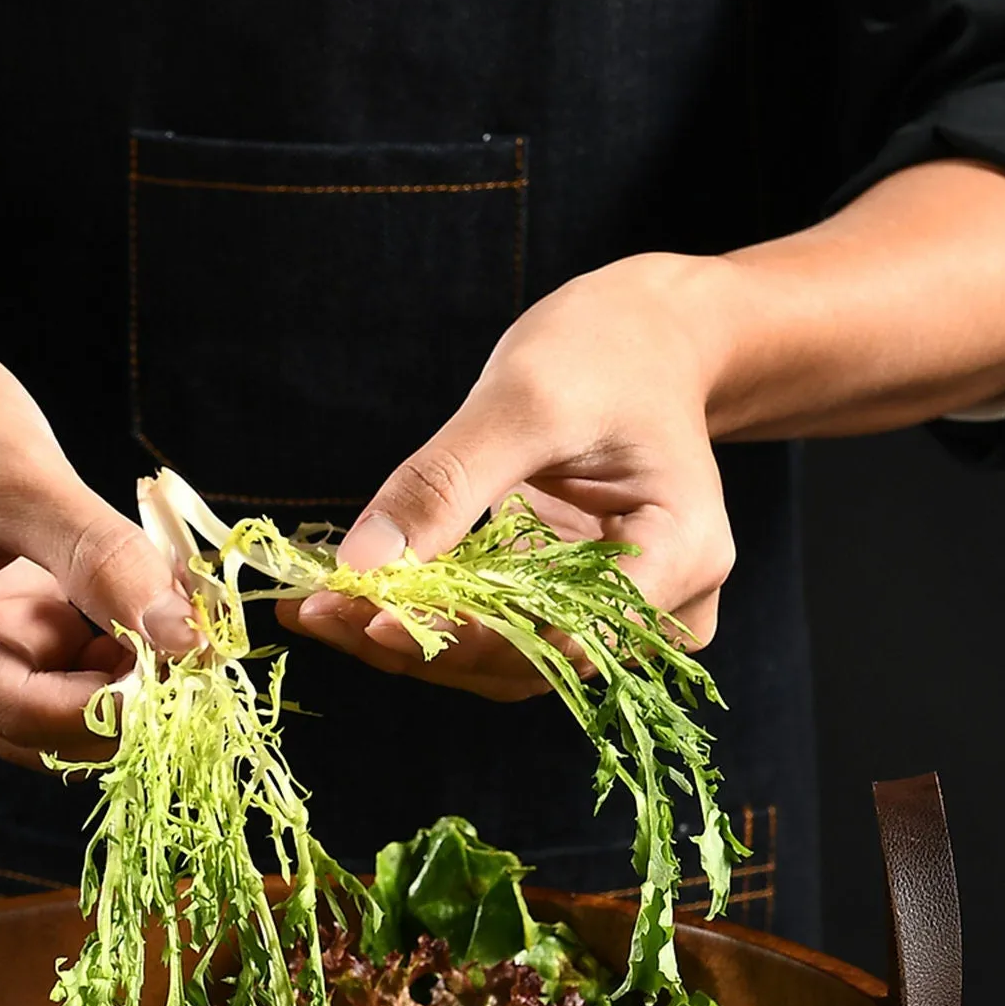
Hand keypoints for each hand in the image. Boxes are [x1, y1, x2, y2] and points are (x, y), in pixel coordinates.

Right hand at [0, 288, 195, 761]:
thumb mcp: (22, 478)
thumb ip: (104, 563)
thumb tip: (186, 642)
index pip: (29, 716)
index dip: (123, 704)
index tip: (199, 659)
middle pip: (44, 731)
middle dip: (128, 694)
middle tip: (203, 635)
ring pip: (60, 716)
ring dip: (126, 676)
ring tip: (172, 603)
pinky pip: (60, 685)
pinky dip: (109, 655)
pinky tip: (138, 604)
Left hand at [283, 253, 734, 699]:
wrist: (646, 341)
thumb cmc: (607, 351)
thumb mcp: (525, 398)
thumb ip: (447, 483)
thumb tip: (363, 563)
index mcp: (683, 552)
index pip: (565, 631)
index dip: (466, 637)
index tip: (370, 615)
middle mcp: (665, 607)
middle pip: (529, 660)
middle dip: (419, 641)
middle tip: (321, 611)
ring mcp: (620, 618)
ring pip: (504, 664)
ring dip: (411, 641)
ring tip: (321, 609)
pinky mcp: (574, 613)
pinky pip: (496, 636)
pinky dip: (427, 621)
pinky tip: (354, 600)